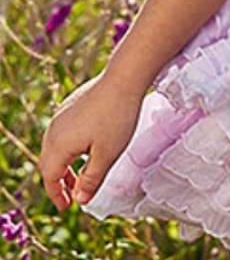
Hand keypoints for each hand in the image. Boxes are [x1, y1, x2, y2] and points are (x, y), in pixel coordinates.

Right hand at [38, 73, 142, 210]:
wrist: (124, 79)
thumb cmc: (117, 117)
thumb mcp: (107, 154)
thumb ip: (92, 179)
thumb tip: (80, 199)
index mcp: (58, 145)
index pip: (50, 178)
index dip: (57, 195)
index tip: (66, 207)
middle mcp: (54, 131)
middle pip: (49, 164)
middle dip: (59, 182)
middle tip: (72, 196)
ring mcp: (61, 116)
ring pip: (55, 148)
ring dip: (64, 166)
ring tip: (79, 177)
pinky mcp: (71, 106)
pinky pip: (63, 134)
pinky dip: (69, 149)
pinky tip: (85, 150)